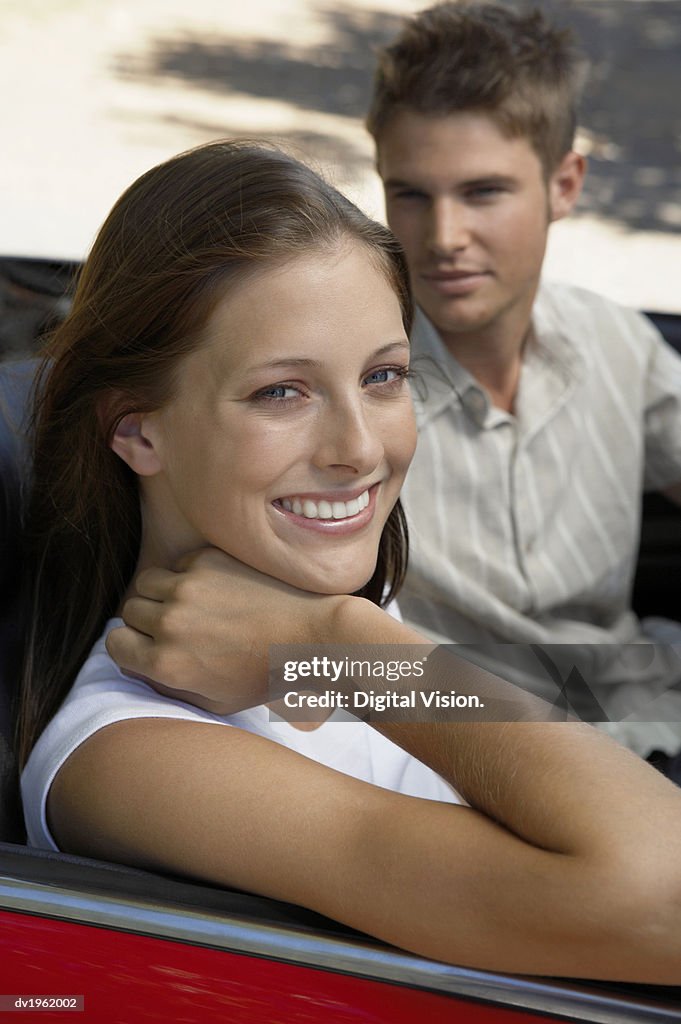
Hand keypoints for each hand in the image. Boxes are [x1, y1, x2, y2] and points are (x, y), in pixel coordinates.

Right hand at [106, 547, 349, 713]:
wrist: (309, 636)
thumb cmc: (265, 675)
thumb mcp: (213, 701)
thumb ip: (168, 686)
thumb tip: (138, 665)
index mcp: (166, 662)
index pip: (114, 644)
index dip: (129, 646)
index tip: (146, 645)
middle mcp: (170, 622)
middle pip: (128, 611)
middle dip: (144, 620)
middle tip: (174, 627)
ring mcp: (188, 586)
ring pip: (146, 582)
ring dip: (160, 593)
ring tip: (188, 605)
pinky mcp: (208, 559)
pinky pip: (178, 564)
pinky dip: (188, 574)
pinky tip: (215, 589)